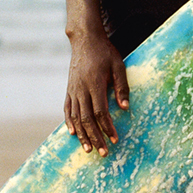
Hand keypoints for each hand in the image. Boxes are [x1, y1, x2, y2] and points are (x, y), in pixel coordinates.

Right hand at [64, 29, 129, 155]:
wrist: (85, 40)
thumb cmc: (105, 52)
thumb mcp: (118, 66)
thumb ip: (122, 87)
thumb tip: (125, 108)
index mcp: (94, 84)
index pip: (100, 112)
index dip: (107, 127)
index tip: (115, 139)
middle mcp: (81, 89)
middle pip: (86, 119)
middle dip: (95, 137)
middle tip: (104, 152)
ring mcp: (73, 90)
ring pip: (75, 117)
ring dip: (82, 135)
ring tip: (89, 149)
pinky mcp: (69, 89)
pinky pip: (67, 109)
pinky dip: (69, 123)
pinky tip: (73, 133)